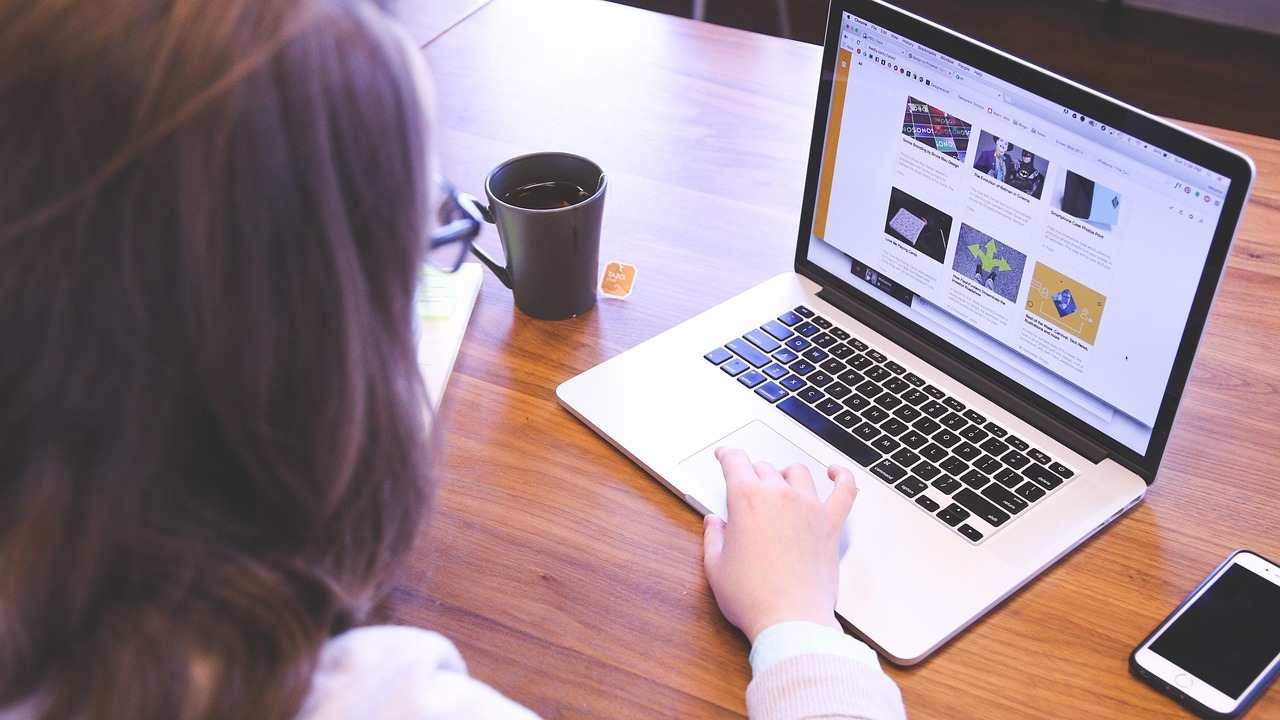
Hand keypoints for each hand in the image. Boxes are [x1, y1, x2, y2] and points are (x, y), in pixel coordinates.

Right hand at [702, 447, 857, 641]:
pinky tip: (835, 473)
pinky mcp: (831, 525)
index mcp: (746, 500)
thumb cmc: (753, 597)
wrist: (790, 620)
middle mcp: (779, 496)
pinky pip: (844, 491)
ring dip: (785, 474)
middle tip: (747, 487)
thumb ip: (713, 538)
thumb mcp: (716, 567)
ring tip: (781, 482)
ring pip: (798, 473)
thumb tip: (714, 523)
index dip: (727, 455)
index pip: (735, 462)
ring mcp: (809, 507)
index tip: (725, 456)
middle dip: (752, 474)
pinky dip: (842, 477)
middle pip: (764, 468)